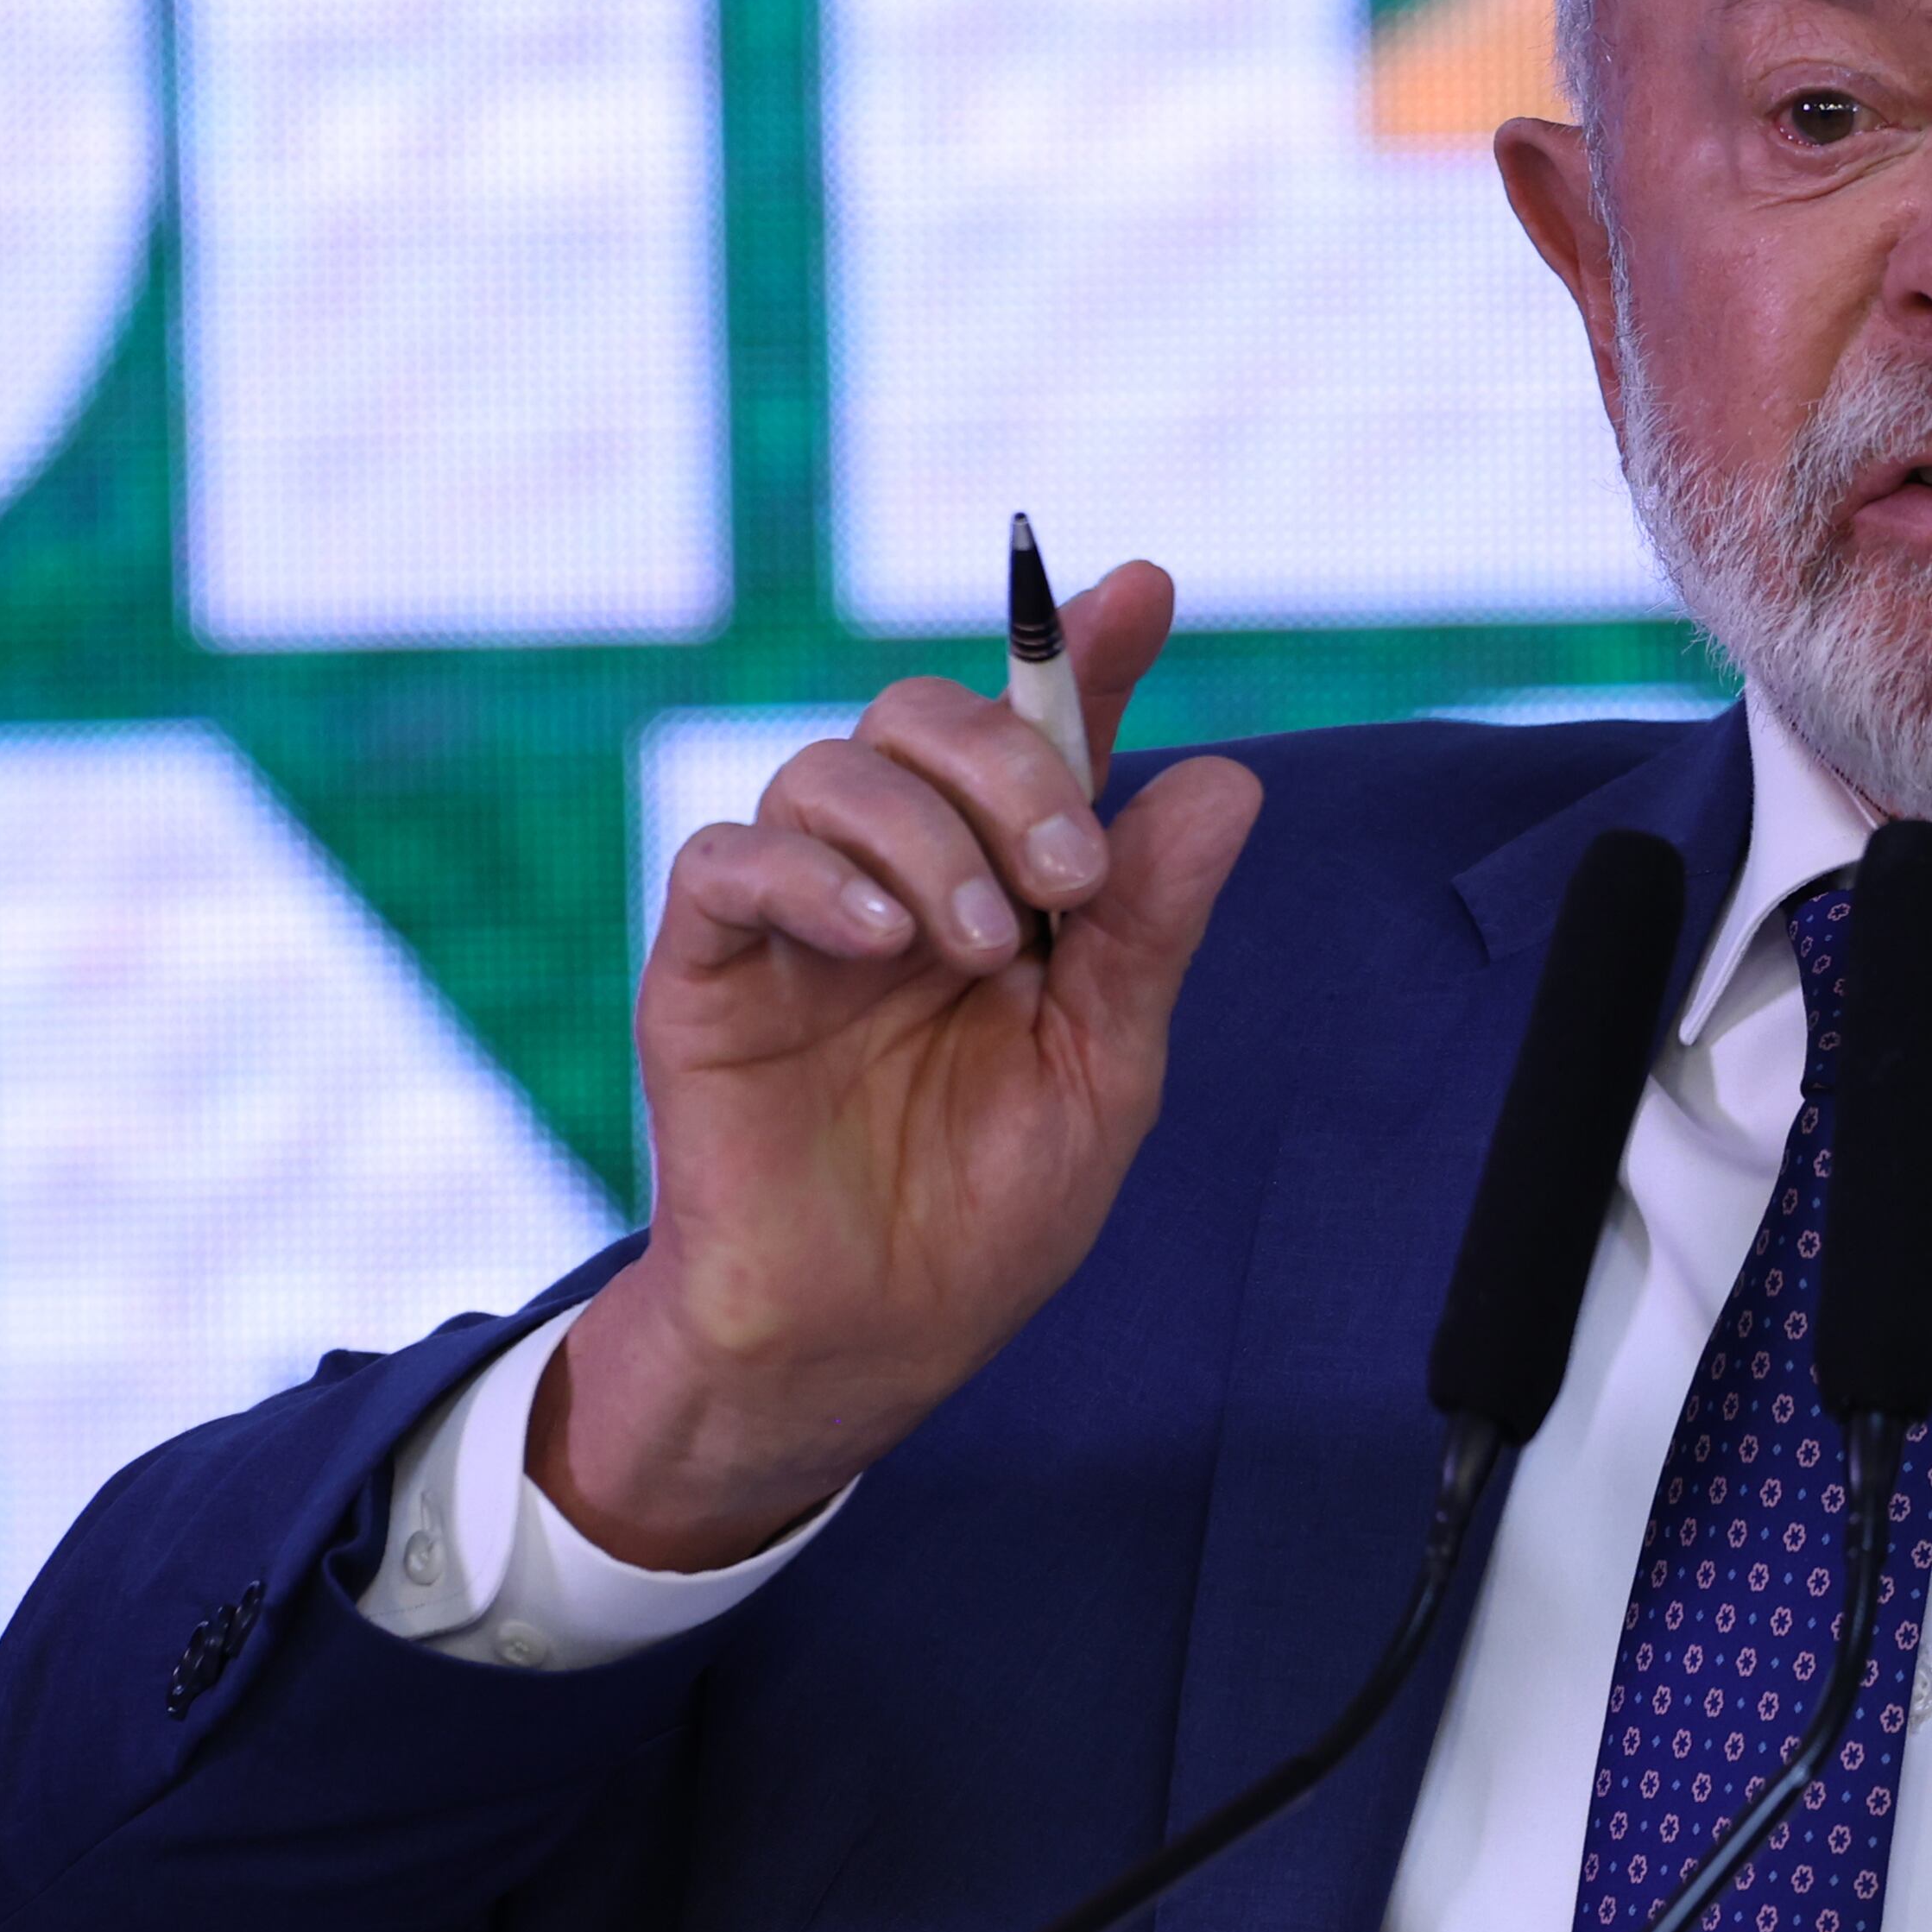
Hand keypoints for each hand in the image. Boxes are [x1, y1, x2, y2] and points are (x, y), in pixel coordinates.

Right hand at [537, 561, 1263, 1568]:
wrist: (868, 1340)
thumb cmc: (988, 1211)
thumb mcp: (1104, 1068)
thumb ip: (1148, 926)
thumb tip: (1224, 781)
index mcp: (1005, 884)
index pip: (1041, 733)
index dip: (1083, 649)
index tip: (1142, 591)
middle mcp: (900, 873)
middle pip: (925, 718)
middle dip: (1011, 762)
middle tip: (1071, 876)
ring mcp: (799, 914)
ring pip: (831, 768)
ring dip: (927, 833)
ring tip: (985, 945)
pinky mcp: (707, 967)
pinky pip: (732, 858)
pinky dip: (814, 875)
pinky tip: (885, 939)